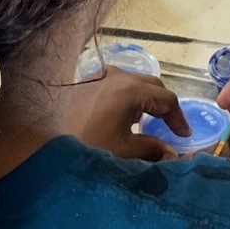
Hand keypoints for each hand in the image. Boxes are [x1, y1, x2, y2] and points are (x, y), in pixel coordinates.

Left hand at [60, 66, 189, 161]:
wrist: (46, 145)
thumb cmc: (89, 146)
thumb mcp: (125, 151)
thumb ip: (153, 148)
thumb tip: (173, 153)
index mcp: (131, 89)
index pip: (166, 99)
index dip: (178, 118)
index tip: (184, 136)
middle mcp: (117, 75)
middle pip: (151, 85)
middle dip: (164, 105)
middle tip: (170, 127)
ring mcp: (99, 75)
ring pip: (133, 81)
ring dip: (145, 98)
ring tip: (148, 121)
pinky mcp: (86, 82)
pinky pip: (115, 83)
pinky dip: (126, 95)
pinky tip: (123, 114)